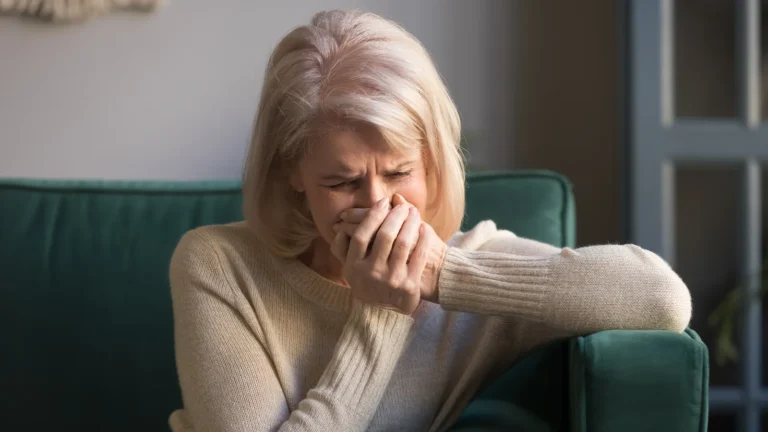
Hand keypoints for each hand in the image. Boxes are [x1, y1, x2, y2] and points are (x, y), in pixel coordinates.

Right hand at [330, 196, 427, 314]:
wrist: (386, 314)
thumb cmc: (367, 283)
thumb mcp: (349, 269)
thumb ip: (342, 249)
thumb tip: (340, 228)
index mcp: (353, 268)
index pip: (362, 235)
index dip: (373, 216)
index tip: (383, 203)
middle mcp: (371, 275)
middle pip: (384, 236)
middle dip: (396, 216)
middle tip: (402, 207)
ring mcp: (391, 281)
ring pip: (403, 243)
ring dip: (411, 223)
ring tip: (414, 213)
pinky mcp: (410, 287)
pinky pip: (419, 256)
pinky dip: (423, 239)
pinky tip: (424, 228)